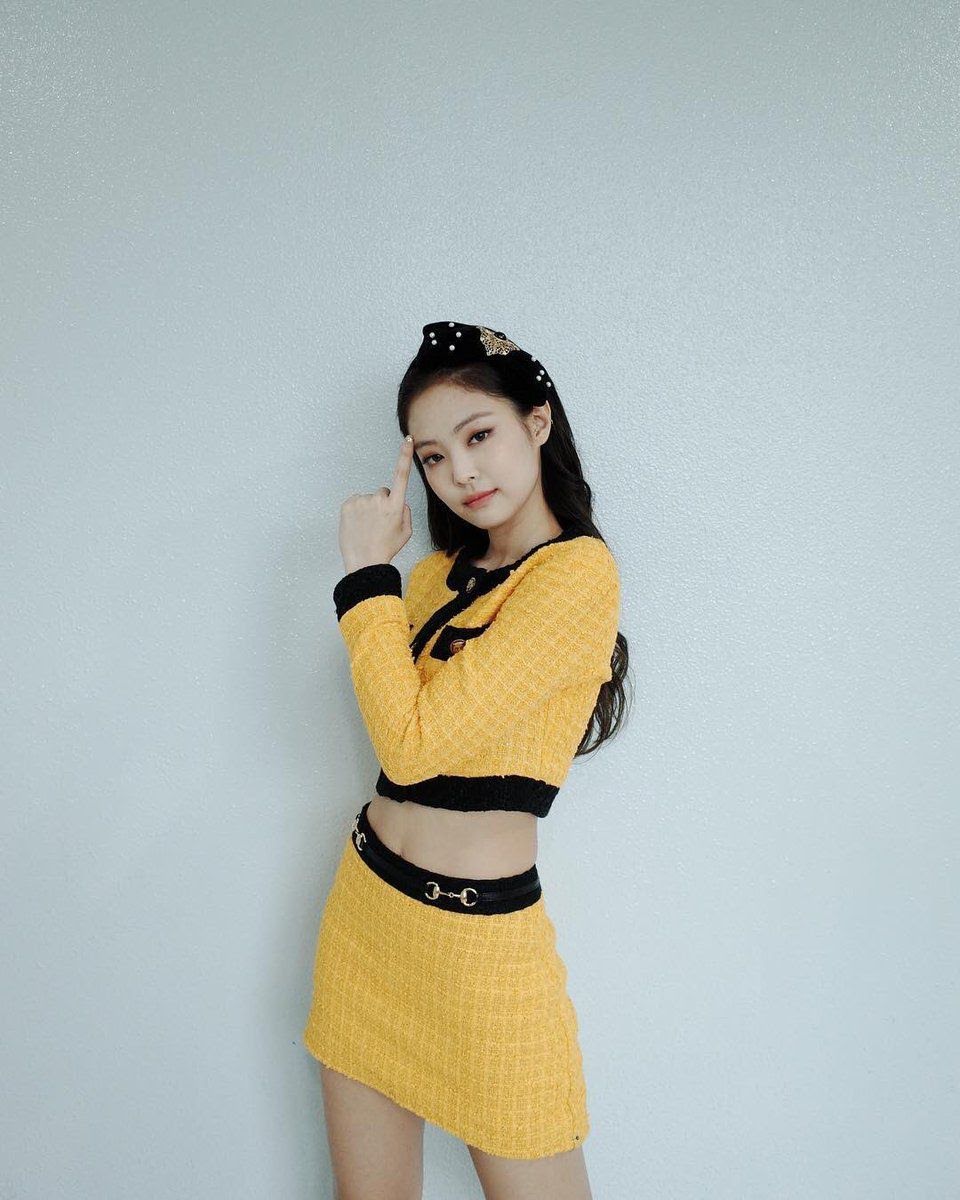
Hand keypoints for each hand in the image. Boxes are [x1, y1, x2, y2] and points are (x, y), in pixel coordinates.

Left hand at [338, 435, 414, 572]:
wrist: (364, 562)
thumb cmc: (386, 548)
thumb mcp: (406, 532)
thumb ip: (405, 512)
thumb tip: (399, 501)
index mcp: (395, 506)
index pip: (401, 475)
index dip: (404, 456)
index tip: (407, 441)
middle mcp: (379, 500)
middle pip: (383, 492)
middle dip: (382, 503)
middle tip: (379, 523)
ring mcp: (362, 501)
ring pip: (368, 499)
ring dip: (368, 509)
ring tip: (367, 527)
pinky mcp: (348, 505)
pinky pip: (355, 502)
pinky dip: (356, 511)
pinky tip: (358, 525)